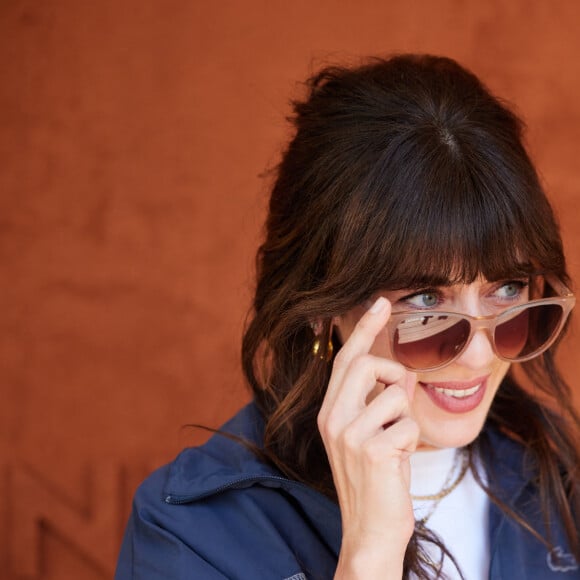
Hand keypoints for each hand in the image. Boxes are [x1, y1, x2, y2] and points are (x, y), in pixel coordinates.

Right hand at [317, 297, 418, 578]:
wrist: (370, 529)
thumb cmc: (375, 479)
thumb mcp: (366, 434)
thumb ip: (373, 400)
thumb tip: (396, 371)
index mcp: (330, 411)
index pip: (345, 359)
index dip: (364, 328)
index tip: (381, 302)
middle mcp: (332, 417)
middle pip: (366, 363)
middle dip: (393, 372)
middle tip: (399, 395)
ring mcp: (348, 434)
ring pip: (395, 393)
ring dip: (406, 416)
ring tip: (396, 443)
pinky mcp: (371, 450)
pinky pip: (408, 423)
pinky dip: (412, 439)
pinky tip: (399, 462)